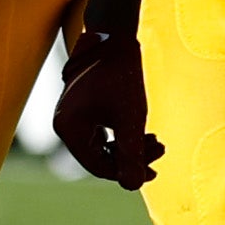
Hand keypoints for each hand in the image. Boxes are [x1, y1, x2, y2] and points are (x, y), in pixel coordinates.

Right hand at [53, 24, 160, 187]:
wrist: (114, 37)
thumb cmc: (121, 75)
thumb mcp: (131, 118)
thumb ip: (132, 154)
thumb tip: (134, 186)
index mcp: (69, 128)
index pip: (98, 166)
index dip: (126, 172)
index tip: (154, 170)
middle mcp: (65, 125)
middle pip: (100, 157)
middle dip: (132, 156)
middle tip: (160, 149)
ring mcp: (72, 117)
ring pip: (103, 146)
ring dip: (130, 146)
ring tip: (156, 140)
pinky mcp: (82, 110)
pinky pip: (102, 133)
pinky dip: (122, 135)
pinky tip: (143, 132)